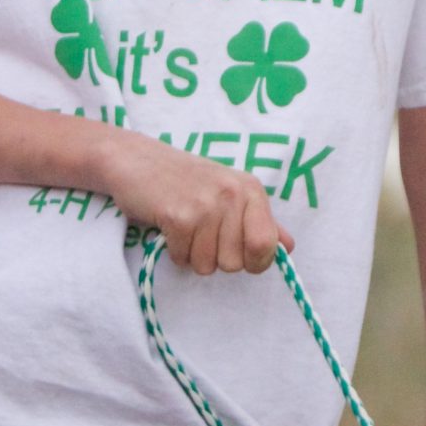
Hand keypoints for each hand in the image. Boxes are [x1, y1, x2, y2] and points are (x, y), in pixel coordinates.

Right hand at [103, 134, 294, 275]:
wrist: (137, 160)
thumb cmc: (186, 181)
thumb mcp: (229, 193)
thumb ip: (261, 221)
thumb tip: (288, 247)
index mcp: (251, 190)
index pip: (266, 246)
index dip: (253, 261)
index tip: (238, 252)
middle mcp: (232, 194)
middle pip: (235, 264)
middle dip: (216, 258)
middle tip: (202, 232)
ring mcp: (206, 204)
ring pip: (207, 265)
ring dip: (192, 255)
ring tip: (185, 227)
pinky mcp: (178, 216)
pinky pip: (183, 259)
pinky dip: (174, 251)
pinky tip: (170, 228)